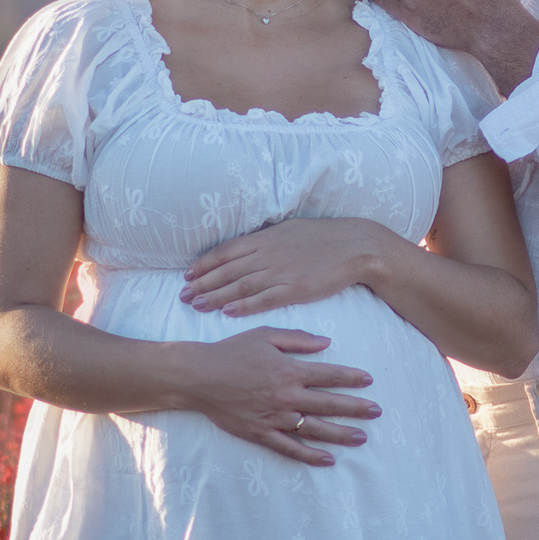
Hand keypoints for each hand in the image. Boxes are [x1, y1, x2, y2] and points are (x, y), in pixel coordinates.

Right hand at [176, 327, 379, 466]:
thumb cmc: (232, 351)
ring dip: (340, 434)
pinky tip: (328, 459)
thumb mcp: (265, 335)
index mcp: (289, 371)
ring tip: (361, 437)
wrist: (199, 377)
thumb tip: (326, 343)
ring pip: (314, 429)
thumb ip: (298, 339)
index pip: (329, 375)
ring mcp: (274, 418)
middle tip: (377, 412)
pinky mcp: (261, 434)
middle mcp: (286, 396)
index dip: (351, 378)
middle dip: (356, 408)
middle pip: (329, 404)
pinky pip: (290, 449)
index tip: (369, 381)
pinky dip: (310, 456)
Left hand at [182, 217, 384, 314]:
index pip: (226, 251)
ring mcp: (281, 272)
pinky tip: (227, 311)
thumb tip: (248, 244)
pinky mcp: (296, 289)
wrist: (356, 246)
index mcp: (266, 238)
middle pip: (227, 270)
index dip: (205, 264)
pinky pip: (264, 299)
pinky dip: (244, 305)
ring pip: (240, 285)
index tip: (188, 275)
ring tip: (196, 305)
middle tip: (182, 296)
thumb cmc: (324, 237)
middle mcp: (268, 254)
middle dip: (202, 283)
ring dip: (216, 296)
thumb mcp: (290, 229)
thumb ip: (266, 239)